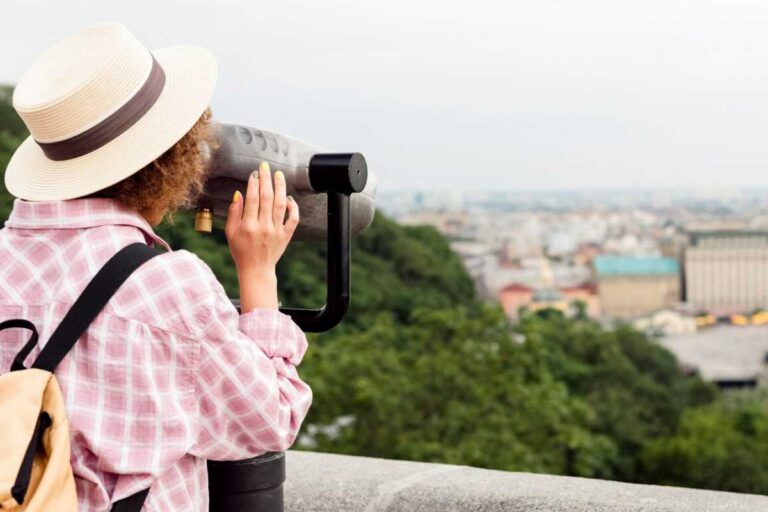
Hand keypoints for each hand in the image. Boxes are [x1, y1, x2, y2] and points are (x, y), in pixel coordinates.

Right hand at [225, 161, 299, 310]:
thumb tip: (239, 193)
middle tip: (265, 167)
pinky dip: (293, 207)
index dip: (253, 184)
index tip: (254, 173)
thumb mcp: (230, 232)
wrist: (256, 269)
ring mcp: (276, 231)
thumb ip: (234, 212)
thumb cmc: (241, 250)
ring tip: (279, 175)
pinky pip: (293, 219)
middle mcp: (263, 227)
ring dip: (280, 187)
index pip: (252, 199)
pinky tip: (289, 197)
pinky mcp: (286, 236)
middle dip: (266, 180)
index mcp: (248, 226)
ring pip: (281, 205)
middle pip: (267, 198)